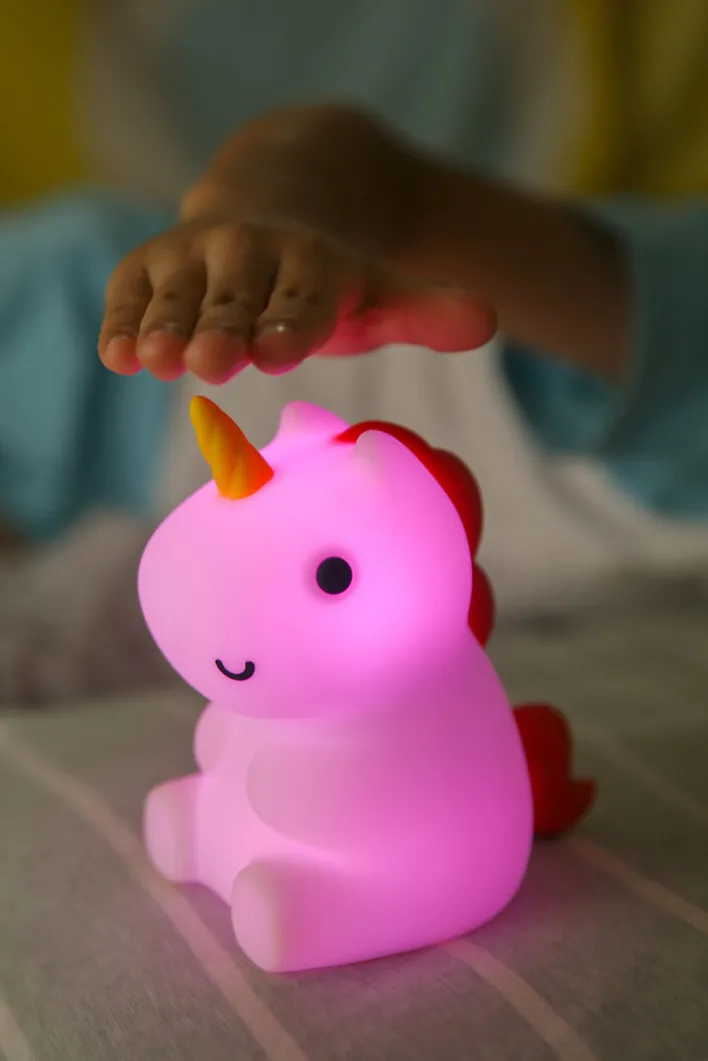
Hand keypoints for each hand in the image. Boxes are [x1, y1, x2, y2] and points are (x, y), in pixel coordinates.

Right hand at [99, 215, 495, 383]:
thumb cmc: (321, 280)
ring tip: (153, 358)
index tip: (282, 349)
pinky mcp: (146, 267)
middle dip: (224, 330)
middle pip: (235, 300)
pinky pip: (130, 294)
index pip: (303, 300)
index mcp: (310, 263)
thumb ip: (425, 310)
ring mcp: (192, 257)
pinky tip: (117, 355)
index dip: (292, 323)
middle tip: (214, 362)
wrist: (265, 212)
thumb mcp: (377, 293)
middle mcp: (248, 252)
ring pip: (178, 297)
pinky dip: (122, 320)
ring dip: (165, 327)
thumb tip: (490, 321)